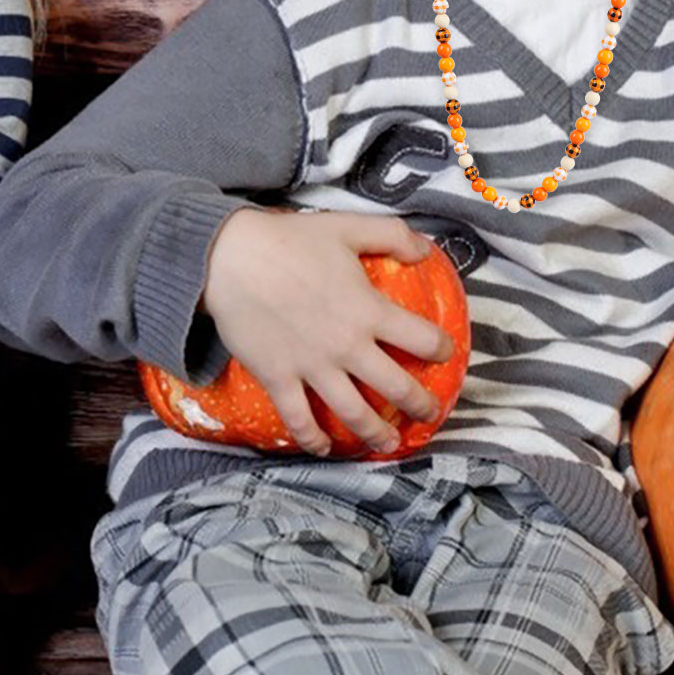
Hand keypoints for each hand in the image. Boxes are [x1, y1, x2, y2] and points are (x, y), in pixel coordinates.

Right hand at [203, 208, 454, 456]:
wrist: (230, 258)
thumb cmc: (288, 240)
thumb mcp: (346, 226)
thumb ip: (391, 235)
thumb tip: (425, 250)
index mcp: (369, 311)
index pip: (422, 339)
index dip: (441, 348)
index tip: (444, 352)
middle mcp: (347, 347)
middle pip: (397, 388)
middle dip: (421, 405)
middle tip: (430, 412)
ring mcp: (313, 368)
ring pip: (355, 415)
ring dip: (378, 434)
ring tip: (390, 442)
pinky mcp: (279, 379)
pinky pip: (300, 420)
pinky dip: (313, 440)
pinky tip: (323, 448)